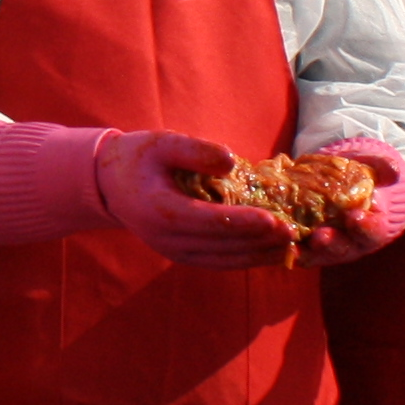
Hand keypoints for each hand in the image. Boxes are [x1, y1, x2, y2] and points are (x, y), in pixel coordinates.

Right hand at [92, 131, 317, 268]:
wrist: (110, 184)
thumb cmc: (138, 157)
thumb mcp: (162, 142)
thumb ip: (195, 150)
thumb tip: (231, 163)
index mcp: (161, 211)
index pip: (209, 221)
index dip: (244, 222)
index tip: (275, 220)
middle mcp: (167, 239)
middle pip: (222, 246)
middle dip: (260, 242)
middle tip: (294, 234)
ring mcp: (174, 252)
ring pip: (224, 260)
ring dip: (258, 256)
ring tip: (291, 248)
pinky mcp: (182, 256)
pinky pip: (219, 262)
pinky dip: (246, 260)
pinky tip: (270, 253)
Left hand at [291, 138, 404, 266]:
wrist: (339, 186)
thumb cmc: (362, 180)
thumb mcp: (374, 170)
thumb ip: (384, 169)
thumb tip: (395, 170)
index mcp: (372, 228)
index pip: (372, 232)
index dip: (365, 226)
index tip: (355, 217)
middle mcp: (350, 244)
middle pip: (342, 249)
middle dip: (331, 243)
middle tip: (320, 237)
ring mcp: (326, 247)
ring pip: (317, 254)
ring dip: (305, 252)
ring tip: (294, 246)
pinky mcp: (305, 245)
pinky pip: (296, 250)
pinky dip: (286, 248)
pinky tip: (276, 243)